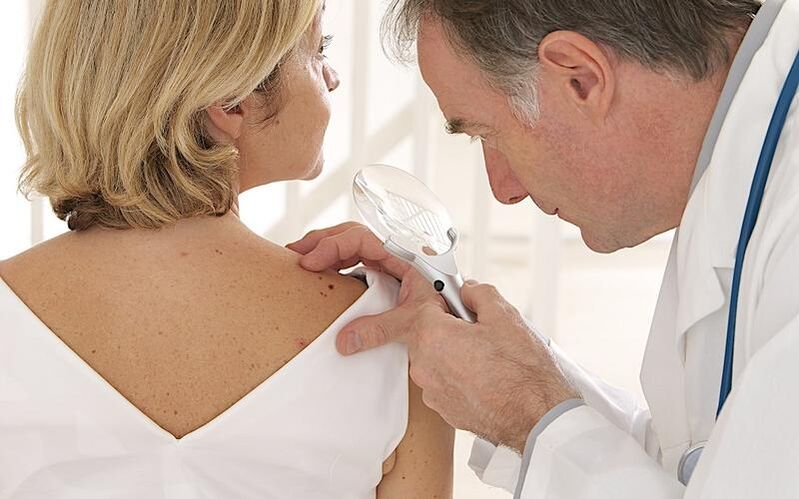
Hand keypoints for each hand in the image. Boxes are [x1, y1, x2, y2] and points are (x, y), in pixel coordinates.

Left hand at [288, 223, 579, 450]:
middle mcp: (425, 364)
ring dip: (453, 353)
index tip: (351, 335)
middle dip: (443, 328)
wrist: (536, 417)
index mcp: (433, 335)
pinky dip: (458, 375)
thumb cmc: (522, 369)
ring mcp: (432, 390)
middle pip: (423, 335)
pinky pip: (443, 381)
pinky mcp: (443, 409)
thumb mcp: (503, 315)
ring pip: (435, 359)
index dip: (382, 320)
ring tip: (487, 358)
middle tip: (474, 330)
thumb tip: (466, 292)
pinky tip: (485, 377)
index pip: (398, 317)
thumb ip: (476, 295)